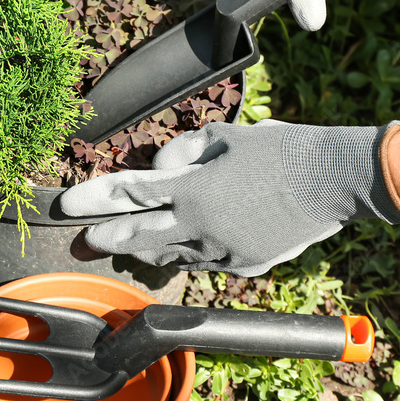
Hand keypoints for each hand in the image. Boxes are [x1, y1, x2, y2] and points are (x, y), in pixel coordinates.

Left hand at [60, 120, 399, 275]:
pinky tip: (176, 247)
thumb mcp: (225, 135)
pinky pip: (202, 261)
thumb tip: (157, 170)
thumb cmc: (279, 149)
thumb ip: (181, 151)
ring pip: (169, 255)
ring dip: (144, 249)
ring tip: (126, 244)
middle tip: (84, 240)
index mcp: (193, 189)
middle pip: (139, 236)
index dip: (94, 199)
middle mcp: (202, 226)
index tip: (67, 205)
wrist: (332, 180)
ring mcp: (222, 251)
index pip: (130, 194)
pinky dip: (184, 253)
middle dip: (106, 237)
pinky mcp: (243, 264)